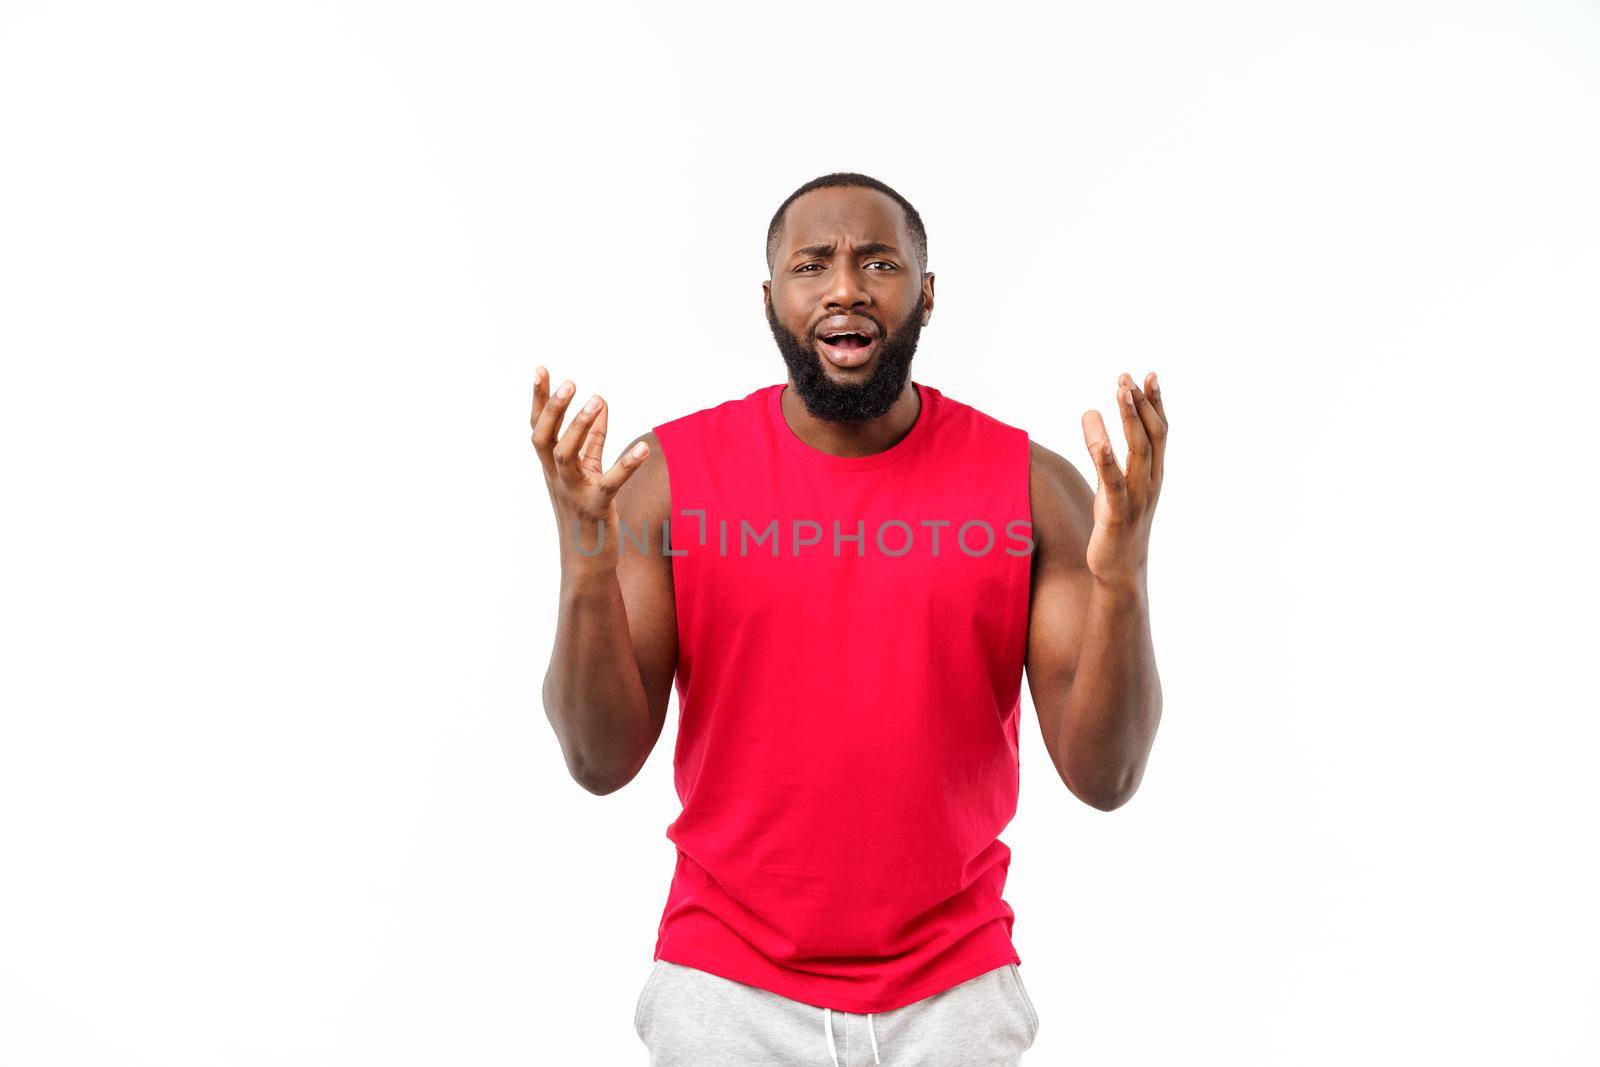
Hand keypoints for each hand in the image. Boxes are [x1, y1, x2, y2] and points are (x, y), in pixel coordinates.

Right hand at [530, 367, 650, 571]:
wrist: (586, 562)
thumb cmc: (586, 512)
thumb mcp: (588, 471)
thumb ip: (594, 438)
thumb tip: (601, 403)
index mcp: (552, 467)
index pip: (539, 428)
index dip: (538, 400)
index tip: (541, 369)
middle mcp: (557, 477)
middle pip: (544, 439)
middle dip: (554, 410)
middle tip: (569, 382)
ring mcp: (574, 493)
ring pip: (566, 456)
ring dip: (580, 427)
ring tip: (596, 400)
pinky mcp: (597, 508)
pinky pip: (610, 483)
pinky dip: (626, 465)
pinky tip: (642, 449)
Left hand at [1080, 371, 1166, 589]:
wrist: (1121, 572)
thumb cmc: (1117, 525)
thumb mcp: (1112, 485)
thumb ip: (1103, 452)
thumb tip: (1089, 413)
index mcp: (1153, 474)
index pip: (1159, 432)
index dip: (1155, 403)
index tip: (1148, 374)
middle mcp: (1150, 483)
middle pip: (1150, 436)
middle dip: (1141, 405)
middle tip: (1127, 377)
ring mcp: (1136, 499)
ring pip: (1137, 453)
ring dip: (1129, 420)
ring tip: (1120, 393)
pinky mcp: (1117, 516)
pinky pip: (1113, 484)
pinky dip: (1108, 461)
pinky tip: (1101, 442)